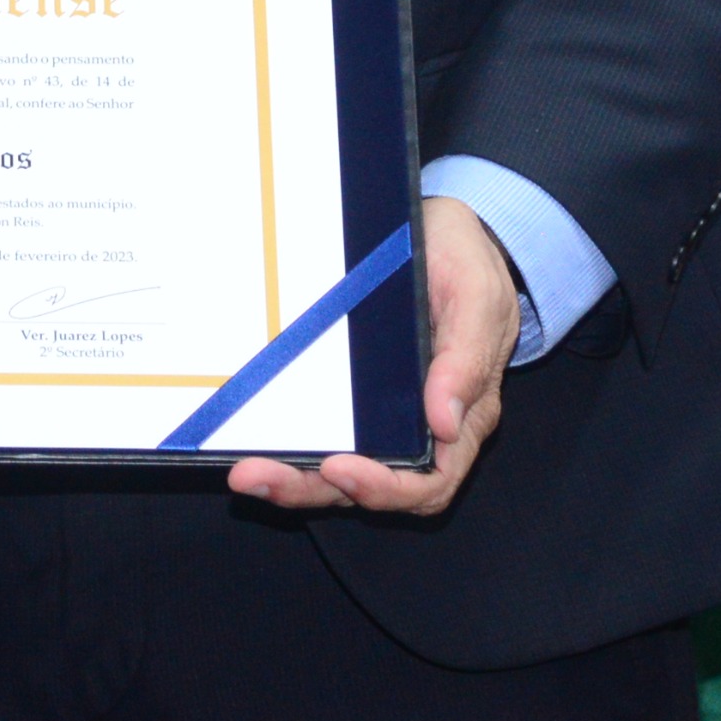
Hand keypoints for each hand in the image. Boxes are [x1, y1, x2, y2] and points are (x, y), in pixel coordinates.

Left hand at [230, 195, 517, 516]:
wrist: (440, 232)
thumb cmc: (465, 261)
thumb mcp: (476, 295)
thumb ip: (466, 359)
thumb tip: (445, 422)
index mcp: (463, 416)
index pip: (429, 481)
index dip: (385, 488)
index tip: (340, 469)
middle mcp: (420, 427)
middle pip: (371, 486)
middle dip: (313, 488)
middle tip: (257, 476)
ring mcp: (383, 415)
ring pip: (340, 472)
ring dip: (293, 478)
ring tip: (245, 473)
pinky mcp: (352, 396)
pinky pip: (323, 435)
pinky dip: (290, 448)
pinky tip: (249, 443)